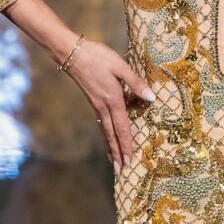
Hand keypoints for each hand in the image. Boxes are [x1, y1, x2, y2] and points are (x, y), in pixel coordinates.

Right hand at [60, 36, 155, 169]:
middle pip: (112, 135)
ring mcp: (96, 106)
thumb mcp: (120, 66)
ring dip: (110, 148)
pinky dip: (105, 136)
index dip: (127, 145)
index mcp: (113, 100)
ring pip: (105, 131)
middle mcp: (104, 107)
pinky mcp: (93, 102)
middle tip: (122, 170)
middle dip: (118, 153)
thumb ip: (136, 83)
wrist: (72, 53)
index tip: (130, 161)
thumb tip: (152, 98)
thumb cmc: (97, 56)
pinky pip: (100, 124)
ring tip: (114, 162)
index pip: (122, 128)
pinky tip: (107, 139)